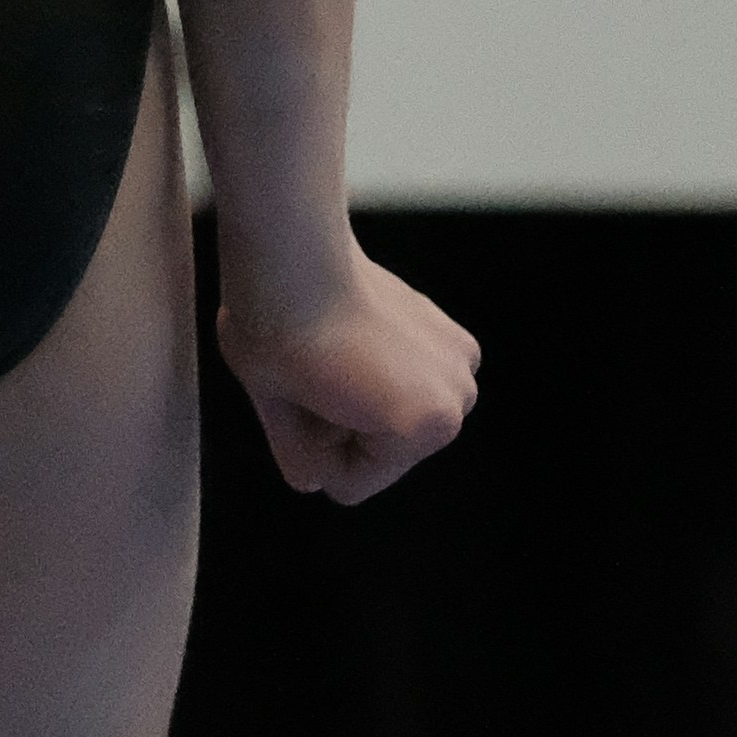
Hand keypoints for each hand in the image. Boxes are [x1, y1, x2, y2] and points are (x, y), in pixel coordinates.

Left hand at [217, 248, 477, 504]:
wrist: (294, 253)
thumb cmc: (279, 332)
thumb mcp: (276, 411)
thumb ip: (300, 458)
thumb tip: (312, 482)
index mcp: (423, 425)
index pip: (351, 484)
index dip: (313, 451)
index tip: (300, 404)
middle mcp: (458, 398)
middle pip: (384, 453)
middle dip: (347, 428)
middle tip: (315, 378)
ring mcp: (461, 362)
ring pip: (401, 419)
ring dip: (369, 402)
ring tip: (336, 358)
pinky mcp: (454, 335)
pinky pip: (413, 384)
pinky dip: (388, 372)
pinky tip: (359, 341)